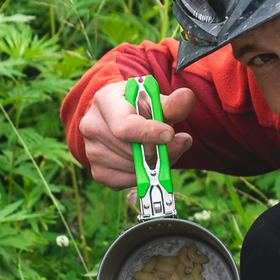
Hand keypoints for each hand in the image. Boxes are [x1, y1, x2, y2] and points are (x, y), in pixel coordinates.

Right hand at [78, 82, 195, 188]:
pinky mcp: (98, 172)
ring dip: (156, 163)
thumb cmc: (139, 106)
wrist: (119, 117)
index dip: (150, 134)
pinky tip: (149, 161)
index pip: (124, 126)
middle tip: (180, 142)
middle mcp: (91, 126)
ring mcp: (92, 151)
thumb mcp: (154, 99)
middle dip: (162, 150)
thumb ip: (172, 103)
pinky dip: (144, 175)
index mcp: (104, 101)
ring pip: (133, 168)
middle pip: (132, 150)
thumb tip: (187, 98)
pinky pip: (127, 181)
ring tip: (165, 148)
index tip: (171, 135)